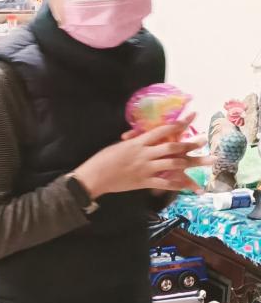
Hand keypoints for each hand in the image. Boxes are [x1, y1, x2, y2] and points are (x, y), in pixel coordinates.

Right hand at [75, 119, 207, 198]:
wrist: (95, 176)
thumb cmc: (104, 158)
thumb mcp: (120, 145)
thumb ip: (134, 140)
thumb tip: (142, 135)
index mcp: (139, 142)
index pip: (163, 130)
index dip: (179, 124)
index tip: (191, 117)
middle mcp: (145, 153)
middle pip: (172, 147)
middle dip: (190, 143)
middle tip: (205, 139)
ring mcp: (146, 168)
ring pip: (173, 164)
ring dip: (191, 162)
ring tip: (207, 161)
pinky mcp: (144, 182)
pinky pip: (165, 183)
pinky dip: (179, 184)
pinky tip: (190, 185)